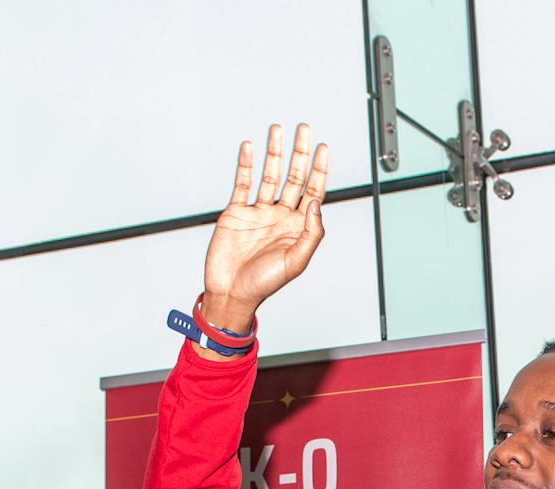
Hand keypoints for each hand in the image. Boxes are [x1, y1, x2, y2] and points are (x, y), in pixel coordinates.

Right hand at [201, 123, 330, 332]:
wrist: (230, 293)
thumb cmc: (264, 284)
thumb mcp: (296, 262)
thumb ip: (311, 233)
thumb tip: (316, 202)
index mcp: (298, 228)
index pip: (313, 192)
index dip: (320, 170)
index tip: (323, 148)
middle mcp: (280, 216)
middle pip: (293, 177)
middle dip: (299, 153)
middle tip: (304, 129)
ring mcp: (258, 213)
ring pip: (269, 176)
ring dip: (274, 153)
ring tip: (278, 130)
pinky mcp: (236, 213)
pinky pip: (243, 184)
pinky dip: (245, 165)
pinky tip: (250, 149)